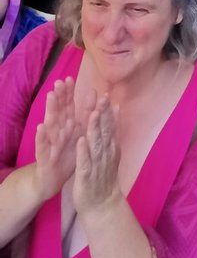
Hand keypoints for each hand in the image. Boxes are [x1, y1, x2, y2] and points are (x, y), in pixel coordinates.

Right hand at [33, 78, 80, 201]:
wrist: (52, 179)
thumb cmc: (68, 154)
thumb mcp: (79, 133)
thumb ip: (86, 114)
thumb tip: (95, 92)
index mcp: (68, 126)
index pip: (68, 106)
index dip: (68, 93)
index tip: (70, 78)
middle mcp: (58, 131)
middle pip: (59, 112)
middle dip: (59, 97)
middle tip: (59, 82)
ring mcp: (51, 143)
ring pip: (51, 125)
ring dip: (51, 111)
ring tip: (50, 97)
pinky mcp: (44, 157)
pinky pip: (43, 146)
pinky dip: (42, 137)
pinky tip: (41, 127)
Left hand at [73, 96, 120, 219]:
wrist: (102, 205)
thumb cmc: (104, 176)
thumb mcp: (112, 150)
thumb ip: (113, 130)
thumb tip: (116, 107)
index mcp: (111, 147)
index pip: (110, 126)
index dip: (108, 110)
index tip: (106, 93)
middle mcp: (106, 154)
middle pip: (105, 132)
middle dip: (103, 114)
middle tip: (103, 97)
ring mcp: (96, 165)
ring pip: (96, 145)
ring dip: (94, 129)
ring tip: (92, 113)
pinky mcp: (86, 176)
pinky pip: (84, 162)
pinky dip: (83, 151)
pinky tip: (81, 140)